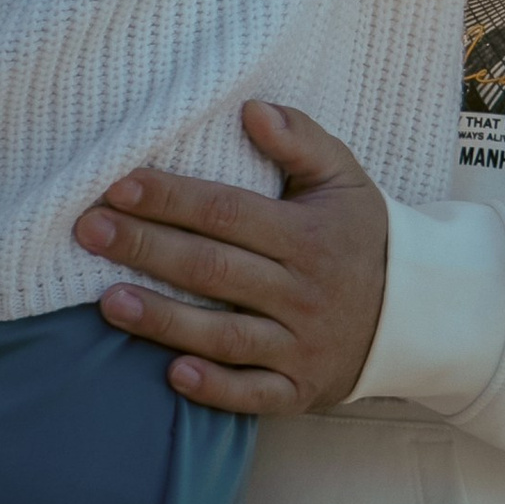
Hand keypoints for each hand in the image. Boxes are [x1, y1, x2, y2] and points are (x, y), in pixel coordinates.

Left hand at [75, 102, 388, 415]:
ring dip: (164, 320)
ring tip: (108, 302)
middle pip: (213, 269)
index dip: (172, 199)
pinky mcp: (299, 388)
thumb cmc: (361, 235)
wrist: (415, 313)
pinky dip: (215, 388)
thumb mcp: (343, 177)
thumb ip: (301, 138)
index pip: (227, 212)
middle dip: (147, 248)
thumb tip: (251, 109)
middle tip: (89, 231)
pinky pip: (254, 393)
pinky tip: (172, 375)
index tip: (120, 185)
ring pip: (224, 335)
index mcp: (308, 235)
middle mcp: (302, 291)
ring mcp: (301, 344)